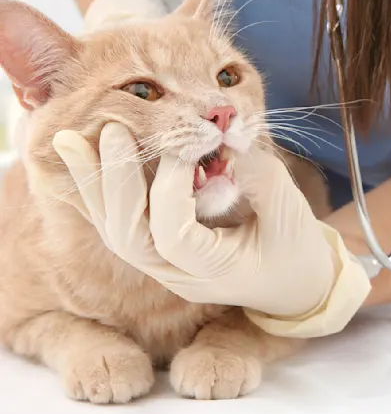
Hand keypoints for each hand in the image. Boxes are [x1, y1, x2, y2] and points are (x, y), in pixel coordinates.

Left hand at [52, 123, 370, 336]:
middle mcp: (179, 275)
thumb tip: (224, 132)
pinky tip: (81, 158)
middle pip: (129, 237)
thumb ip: (258, 175)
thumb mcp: (289, 212)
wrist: (293, 282)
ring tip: (72, 139)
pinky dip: (99, 190)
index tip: (188, 145)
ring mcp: (163, 266)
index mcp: (216, 273)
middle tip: (112, 131)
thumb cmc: (295, 247)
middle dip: (117, 183)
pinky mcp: (157, 249)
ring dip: (94, 184)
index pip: (174, 235)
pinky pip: (119, 222)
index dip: (173, 188)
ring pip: (115, 230)